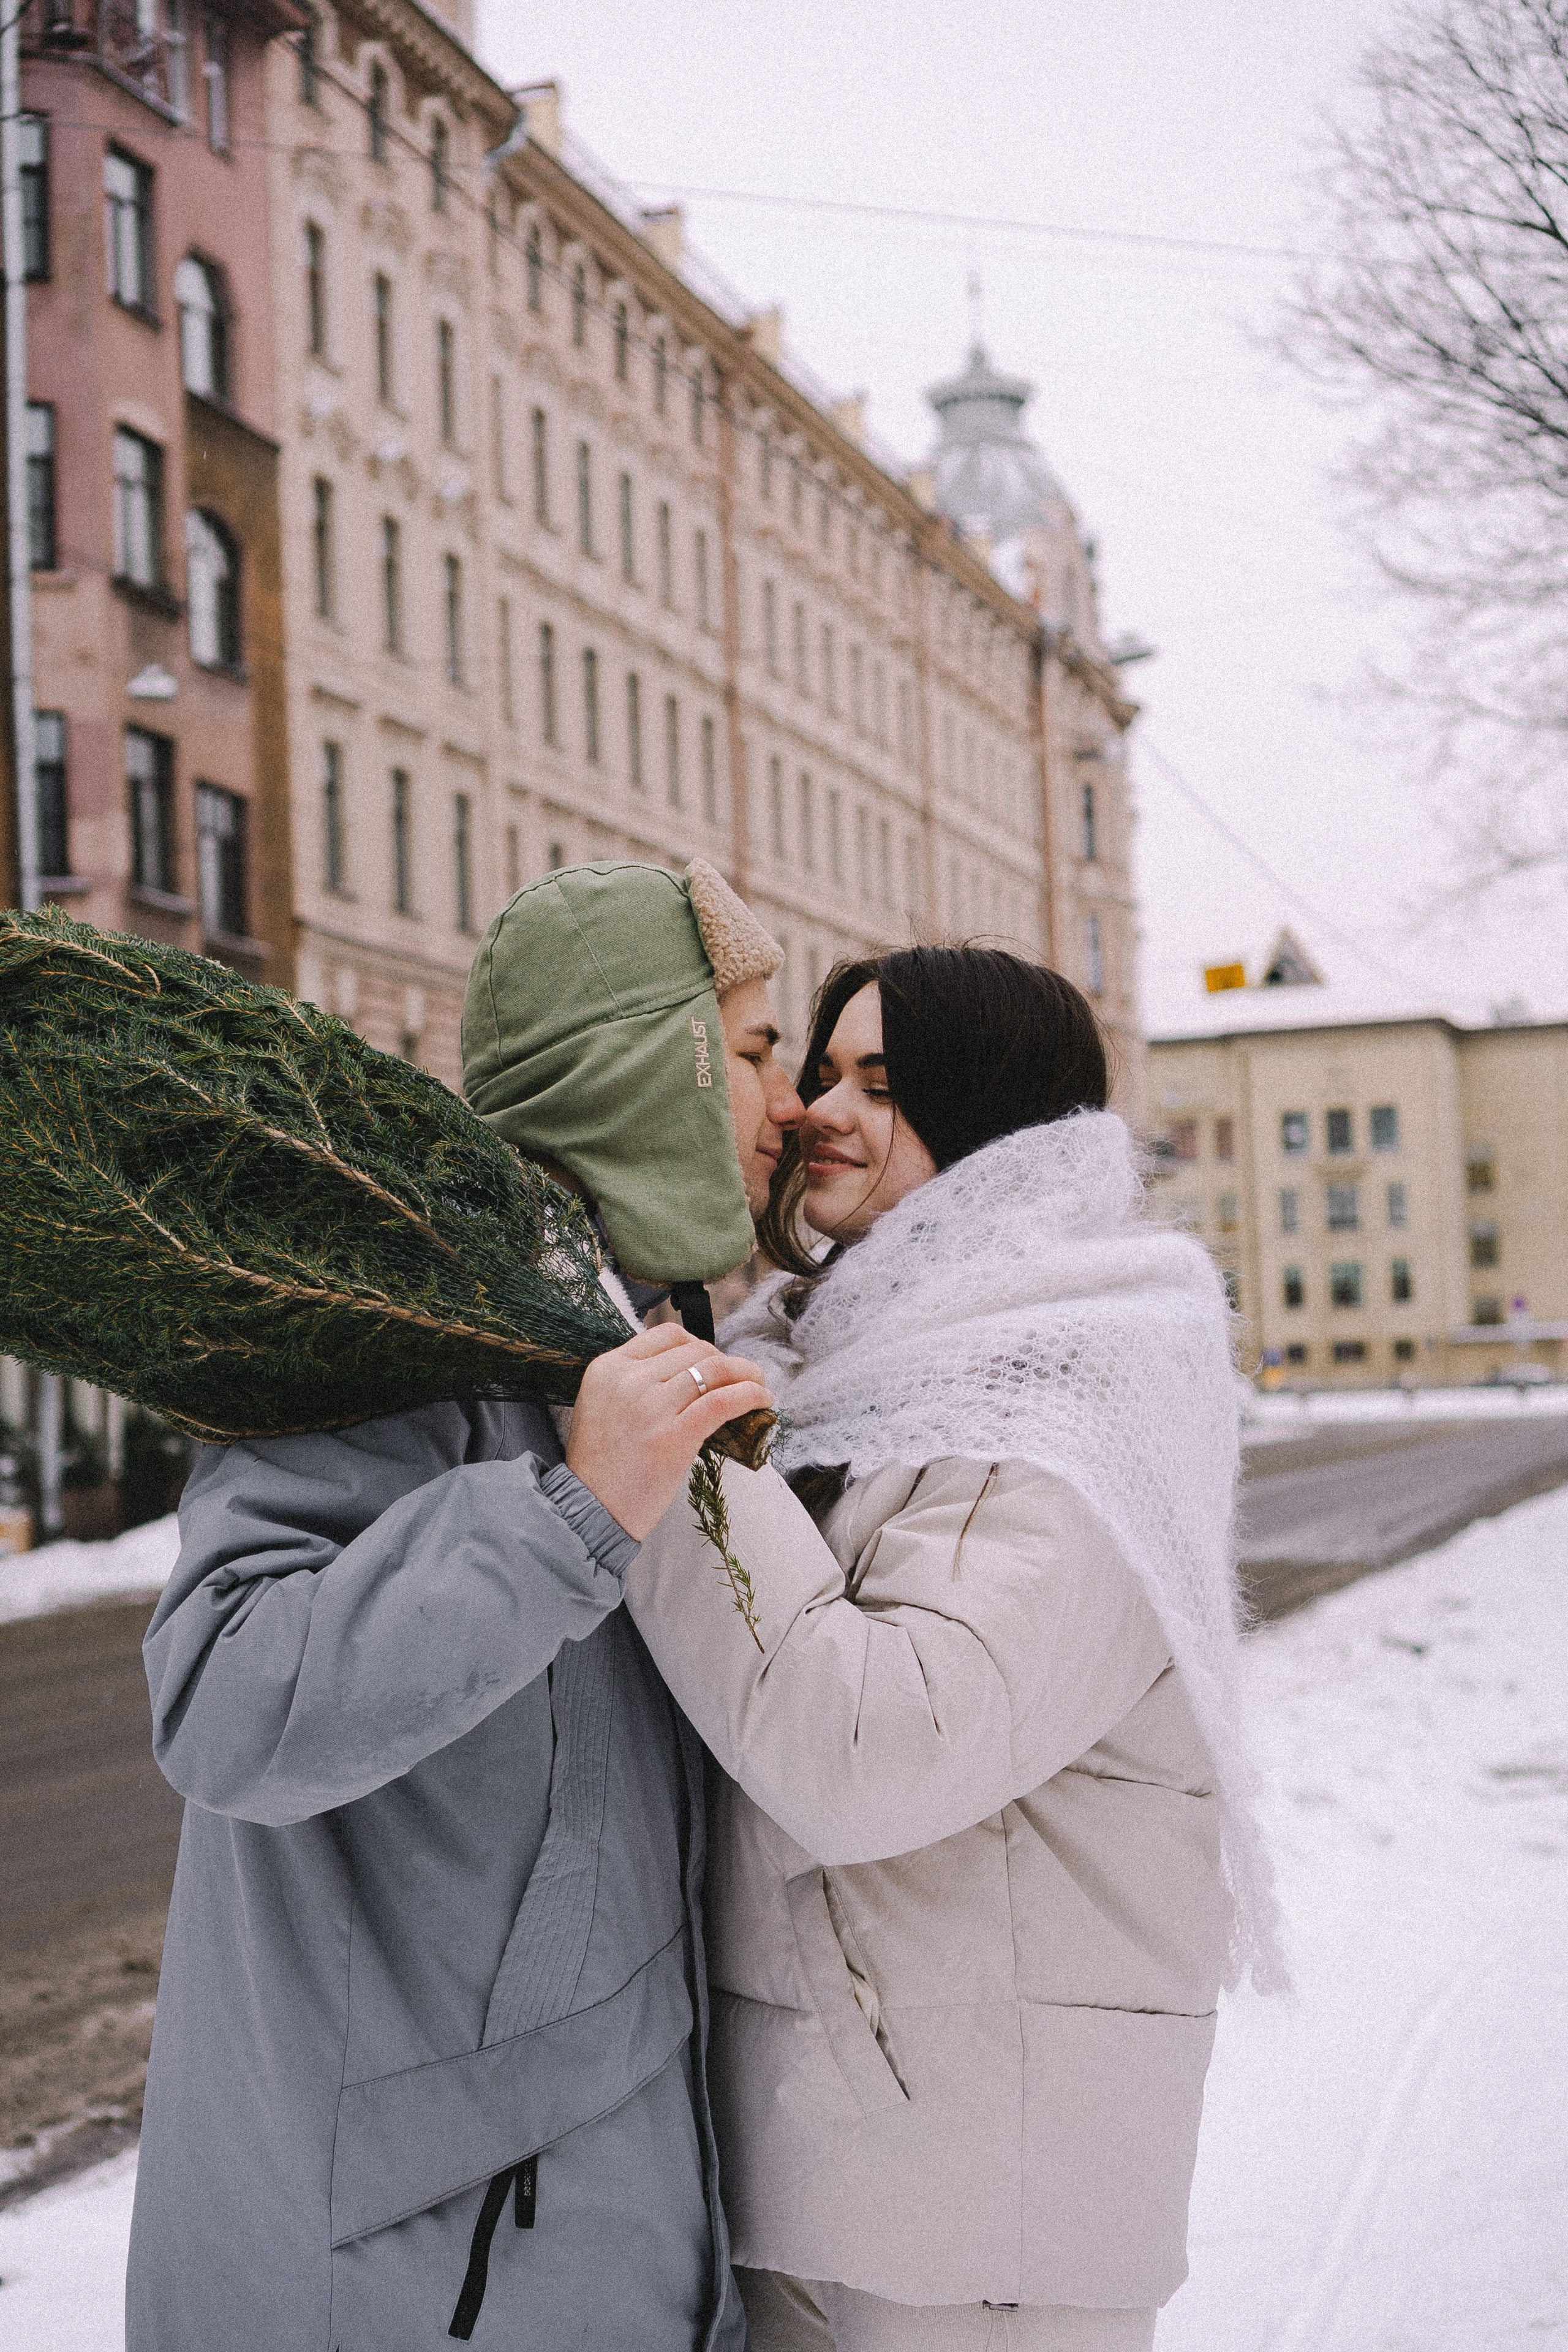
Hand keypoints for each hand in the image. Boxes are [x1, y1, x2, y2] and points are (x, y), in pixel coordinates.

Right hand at [566, 1326, 772, 1542]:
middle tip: (742, 1378)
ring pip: (714, 1370)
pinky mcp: (673, 1437)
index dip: (699, 1345)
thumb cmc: (602, 1465)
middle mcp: (628, 1380)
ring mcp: (651, 1407)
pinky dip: (750, 1394)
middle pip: (696, 1350)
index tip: (714, 1362)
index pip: (667, 1335)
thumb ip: (635, 1381)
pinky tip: (763, 1399)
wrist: (590, 1510)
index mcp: (608, 1368)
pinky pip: (723, 1401)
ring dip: (746, 1374)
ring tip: (759, 1385)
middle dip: (726, 1361)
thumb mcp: (604, 1404)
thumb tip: (690, 1370)